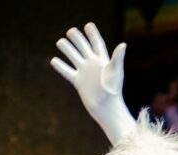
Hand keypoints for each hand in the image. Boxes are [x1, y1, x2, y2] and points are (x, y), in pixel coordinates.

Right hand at [50, 22, 135, 144]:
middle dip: (77, 38)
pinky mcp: (78, 82)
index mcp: (103, 61)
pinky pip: (67, 71)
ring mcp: (85, 72)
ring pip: (73, 56)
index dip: (93, 34)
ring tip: (61, 42)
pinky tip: (54, 60)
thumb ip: (117, 58)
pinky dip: (60, 66)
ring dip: (66, 49)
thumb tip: (123, 44)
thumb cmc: (114, 91)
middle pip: (83, 47)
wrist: (107, 108)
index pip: (97, 44)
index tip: (88, 25)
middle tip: (71, 32)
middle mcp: (93, 65)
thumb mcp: (116, 72)